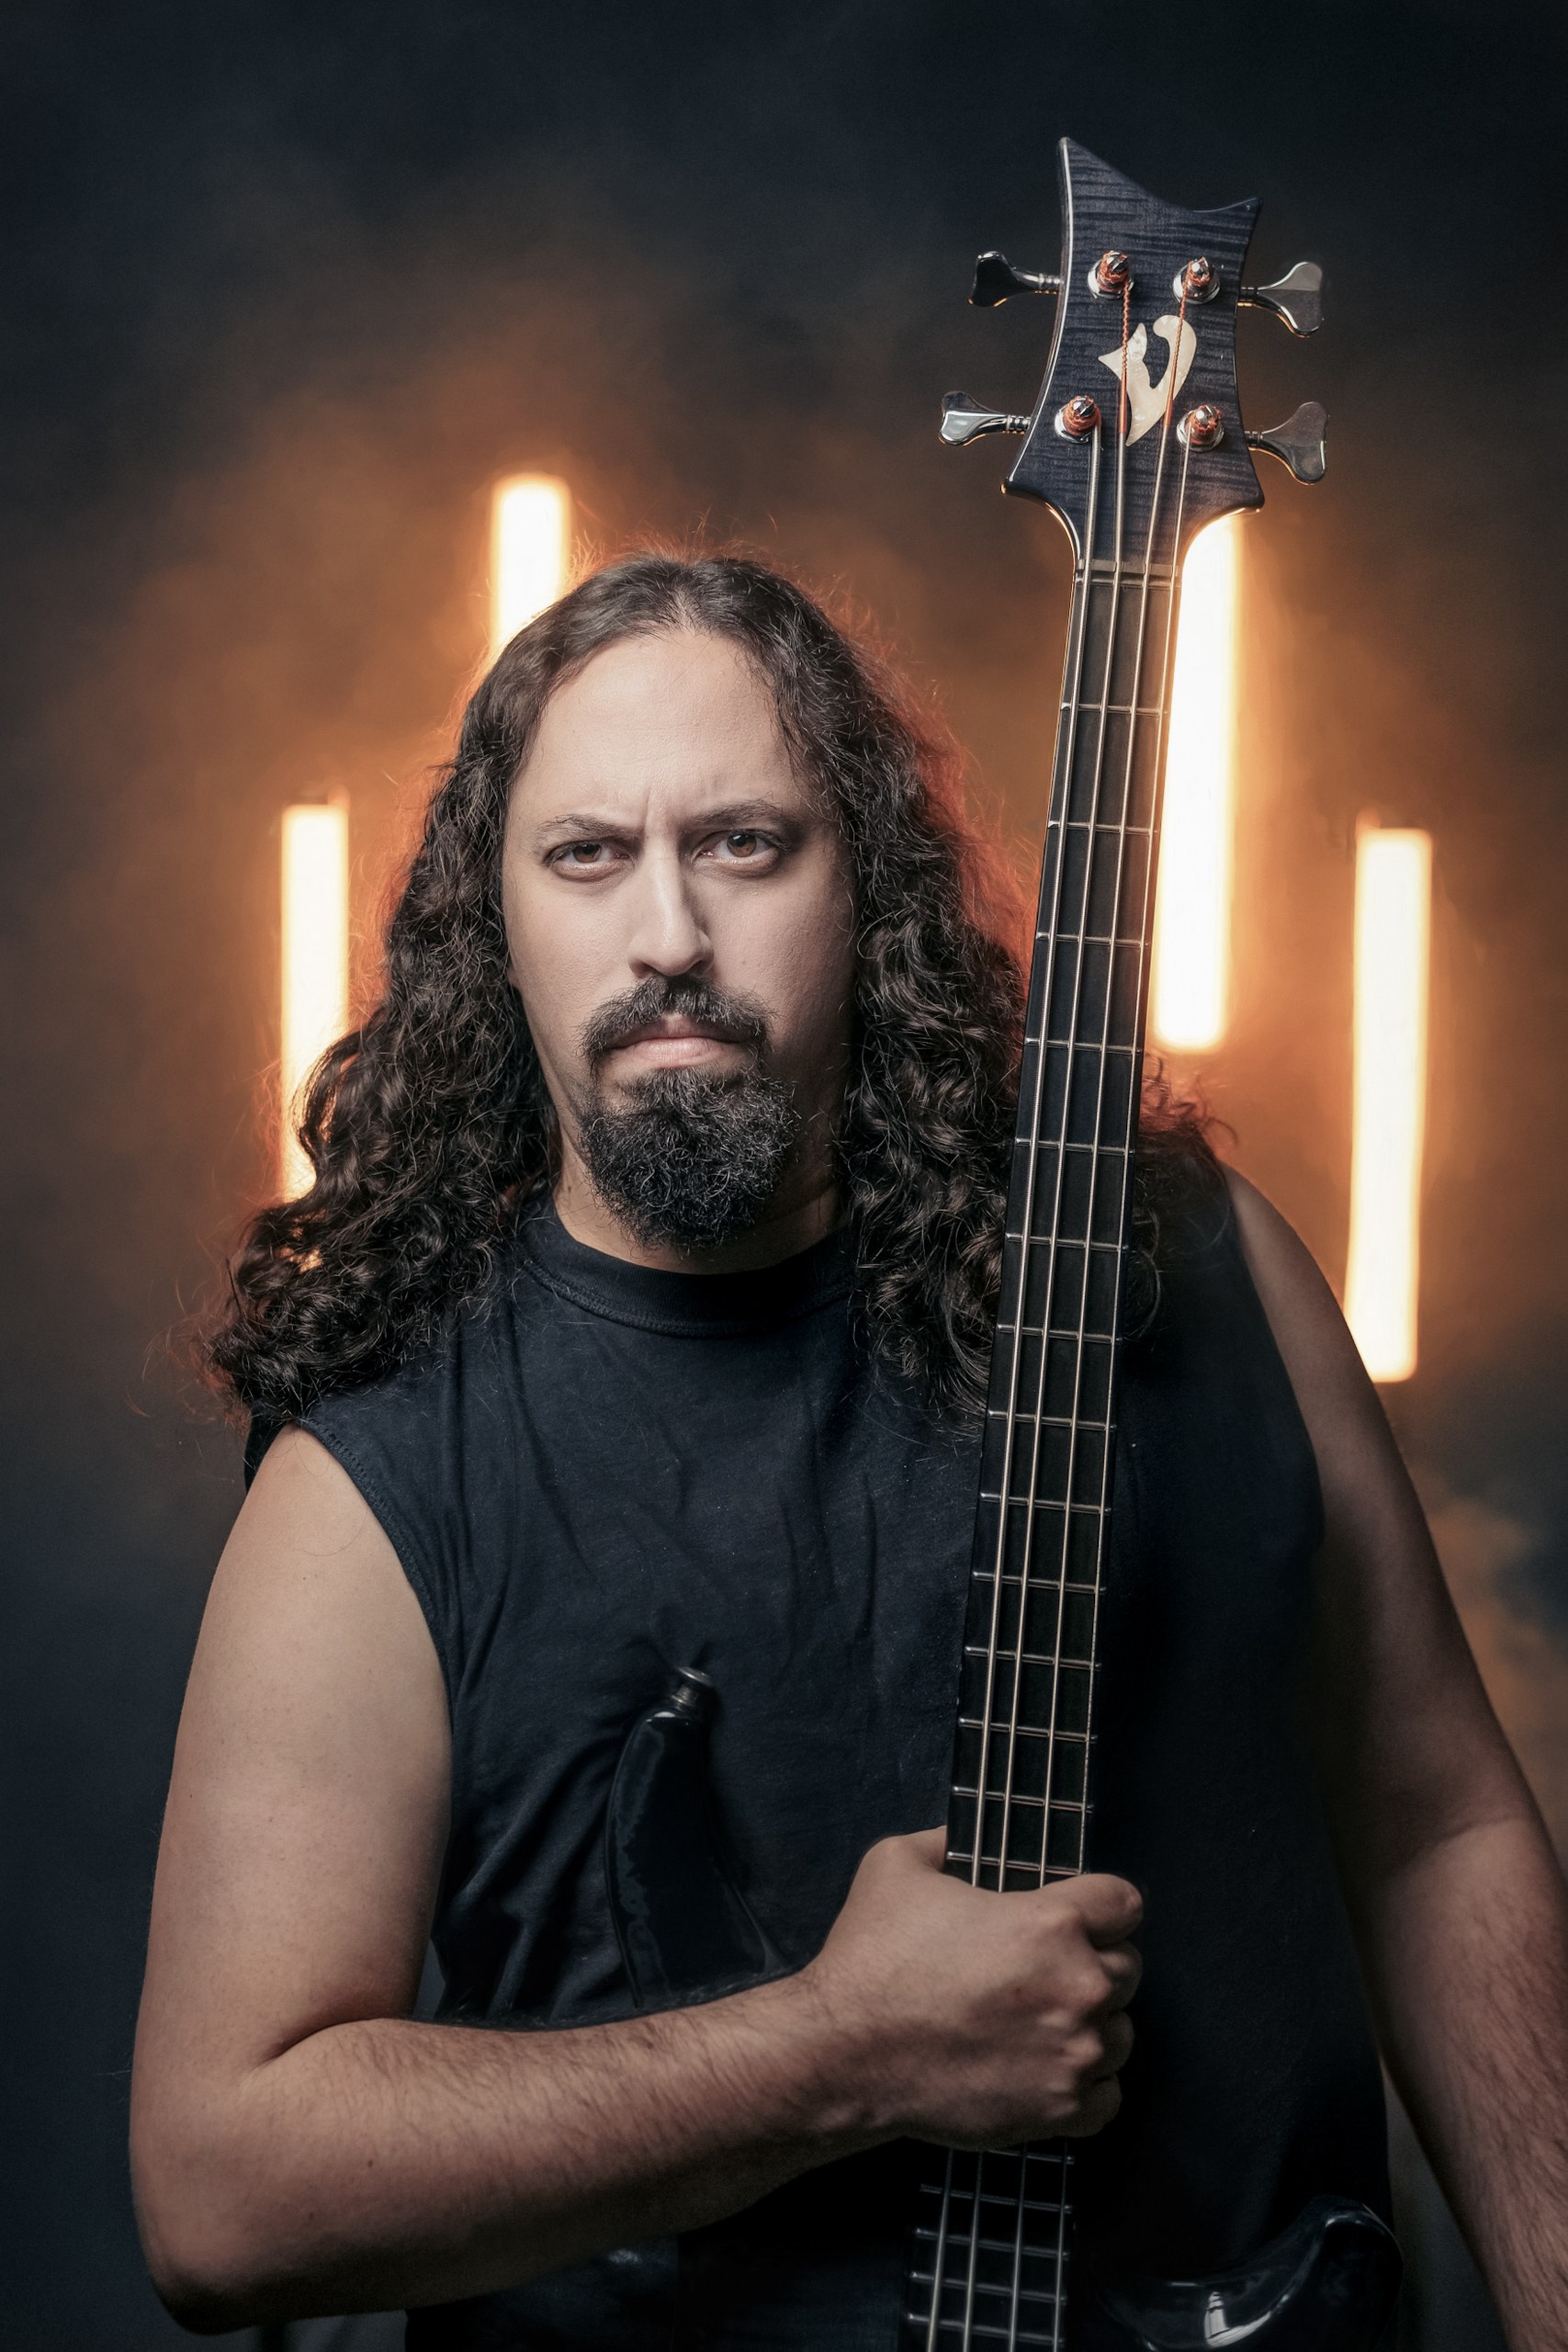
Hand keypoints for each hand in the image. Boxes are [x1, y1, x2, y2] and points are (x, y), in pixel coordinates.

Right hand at [802, 1826, 1140, 2147]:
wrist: (843, 2053)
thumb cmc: (871, 1957)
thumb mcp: (897, 1863)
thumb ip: (944, 1842)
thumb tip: (959, 1840)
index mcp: (1051, 1922)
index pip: (1124, 1903)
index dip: (1100, 1905)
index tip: (1078, 1917)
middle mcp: (1077, 1986)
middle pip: (1128, 1968)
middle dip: (1093, 1963)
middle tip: (1044, 1972)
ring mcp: (1074, 2054)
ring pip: (1121, 2033)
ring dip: (1092, 2025)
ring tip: (1043, 2023)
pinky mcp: (1059, 2110)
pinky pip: (1107, 2097)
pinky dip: (1086, 2085)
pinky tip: (1048, 2068)